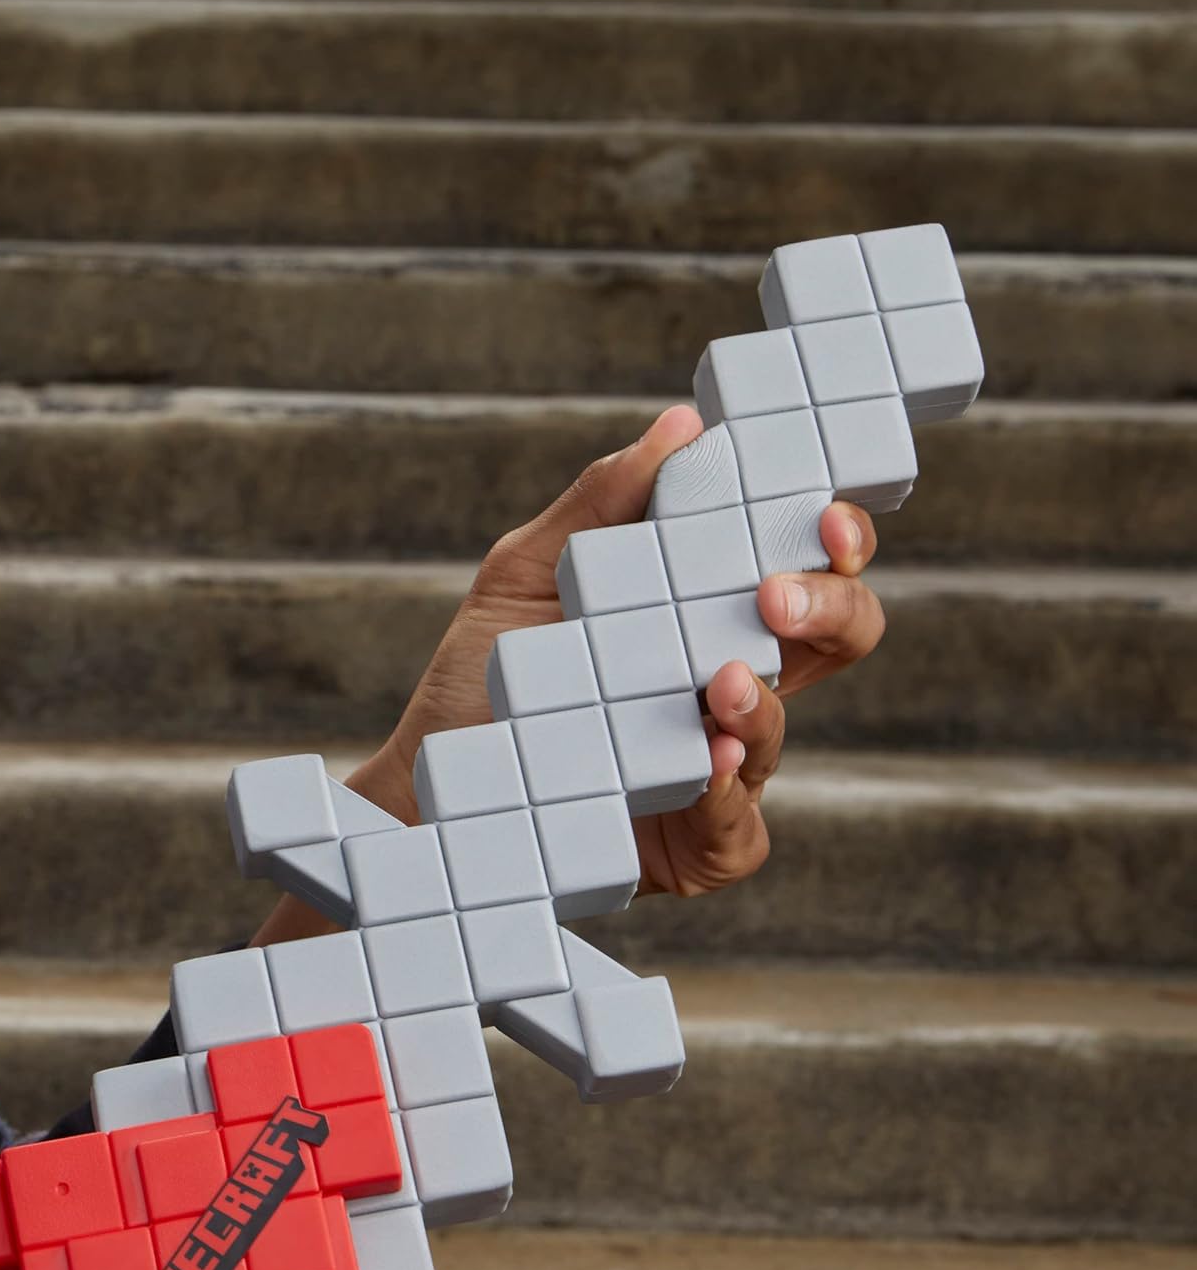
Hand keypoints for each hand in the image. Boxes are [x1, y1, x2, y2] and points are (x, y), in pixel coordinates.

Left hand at [254, 406, 884, 942]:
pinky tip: (707, 761)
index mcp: (701, 616)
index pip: (799, 569)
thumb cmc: (486, 679)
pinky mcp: (693, 843)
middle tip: (776, 596)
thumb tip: (681, 426)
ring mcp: (717, 768)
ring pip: (780, 731)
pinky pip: (740, 828)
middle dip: (829, 609)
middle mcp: (723, 687)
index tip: (826, 519)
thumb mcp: (525, 574)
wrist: (435, 785)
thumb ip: (601, 504)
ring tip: (720, 680)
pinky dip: (728, 794)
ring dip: (764, 702)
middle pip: (832, 642)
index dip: (835, 543)